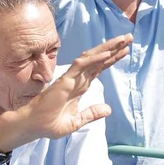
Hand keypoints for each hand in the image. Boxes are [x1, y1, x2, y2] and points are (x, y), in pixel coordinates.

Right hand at [0, 35, 131, 149]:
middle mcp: (77, 79)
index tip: (125, 51)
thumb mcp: (77, 121)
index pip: (99, 69)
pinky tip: (108, 53)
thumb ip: (91, 114)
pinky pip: (81, 65)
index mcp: (80, 87)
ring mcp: (71, 78)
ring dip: (107, 48)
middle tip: (129, 38)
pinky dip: (94, 59)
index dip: (112, 59)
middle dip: (114, 48)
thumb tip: (108, 109)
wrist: (33, 127)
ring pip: (92, 58)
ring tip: (123, 40)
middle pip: (98, 60)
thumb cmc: (50, 124)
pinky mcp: (65, 80)